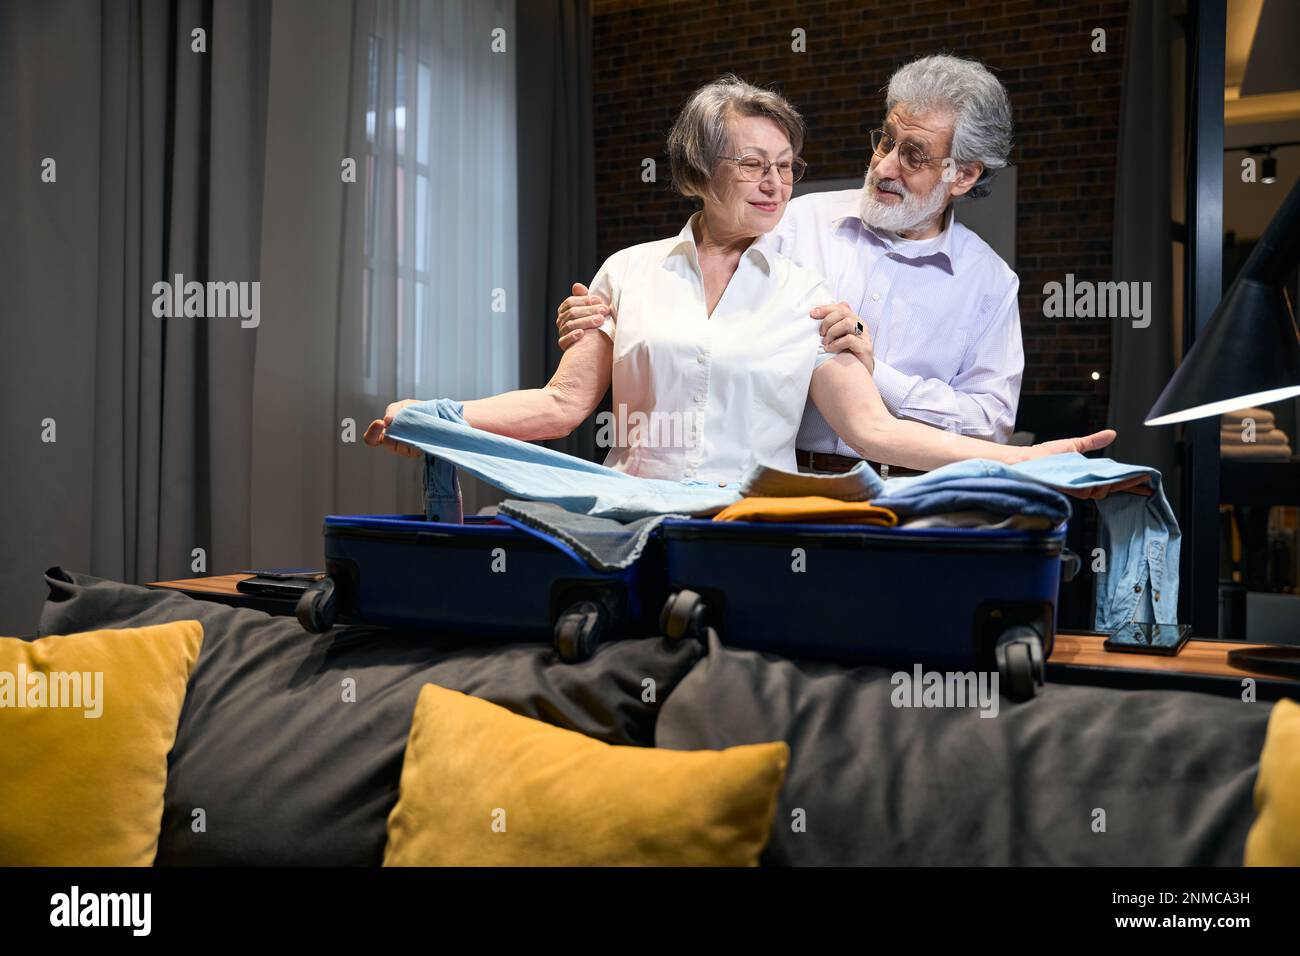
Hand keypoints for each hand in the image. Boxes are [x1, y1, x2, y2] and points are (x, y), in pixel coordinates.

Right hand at [363, 399, 423, 458]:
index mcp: (384, 432)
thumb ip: (392, 410)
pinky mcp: (414, 452)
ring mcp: (403, 448)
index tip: (380, 422)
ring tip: (414, 423)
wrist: (432, 415)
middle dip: (393, 431)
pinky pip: (412, 448)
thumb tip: (387, 420)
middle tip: (400, 423)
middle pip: (387, 442)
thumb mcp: (401, 406)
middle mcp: (392, 442)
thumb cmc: (412, 411)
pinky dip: (415, 438)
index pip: (371, 439)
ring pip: (401, 445)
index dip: (372, 433)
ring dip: (406, 433)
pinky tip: (420, 431)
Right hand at [556, 282, 609, 350]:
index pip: (570, 302)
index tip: (599, 301)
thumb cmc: (592, 322)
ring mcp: (562, 332)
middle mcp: (561, 320)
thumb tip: (577, 285)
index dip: (585, 300)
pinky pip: (564, 340)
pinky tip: (582, 333)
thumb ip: (584, 297)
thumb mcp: (589, 309)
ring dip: (586, 322)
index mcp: (565, 309)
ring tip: (599, 321)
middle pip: (572, 313)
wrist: (593, 345)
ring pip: (570, 325)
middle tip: (604, 311)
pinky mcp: (563, 344)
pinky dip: (572, 336)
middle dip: (589, 311)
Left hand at [813, 301, 872, 372]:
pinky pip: (849, 339)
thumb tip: (818, 312)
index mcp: (855, 321)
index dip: (825, 309)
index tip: (812, 314)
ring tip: (825, 343)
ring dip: (832, 332)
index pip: (841, 307)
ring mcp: (864, 337)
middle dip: (827, 321)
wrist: (858, 376)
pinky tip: (830, 349)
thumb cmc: (846, 355)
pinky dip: (836, 343)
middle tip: (820, 334)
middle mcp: (861, 326)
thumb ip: (832, 325)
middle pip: (843, 312)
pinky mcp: (865, 348)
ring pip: (847, 323)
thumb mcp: (837, 338)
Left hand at [1019, 429, 1152, 498]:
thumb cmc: (1042, 456)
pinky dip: (1106, 485)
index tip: (1146, 480)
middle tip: (1150, 485)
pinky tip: (1116, 481)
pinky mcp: (1072, 489)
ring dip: (1119, 484)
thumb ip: (1093, 441)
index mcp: (1085, 477)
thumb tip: (1112, 434)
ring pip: (1105, 491)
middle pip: (1113, 488)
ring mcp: (1078, 489)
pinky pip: (1093, 490)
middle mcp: (1083, 486)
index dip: (1129, 482)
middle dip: (1132, 486)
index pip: (1112, 482)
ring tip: (1136, 479)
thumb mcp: (1074, 445)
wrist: (1024, 460)